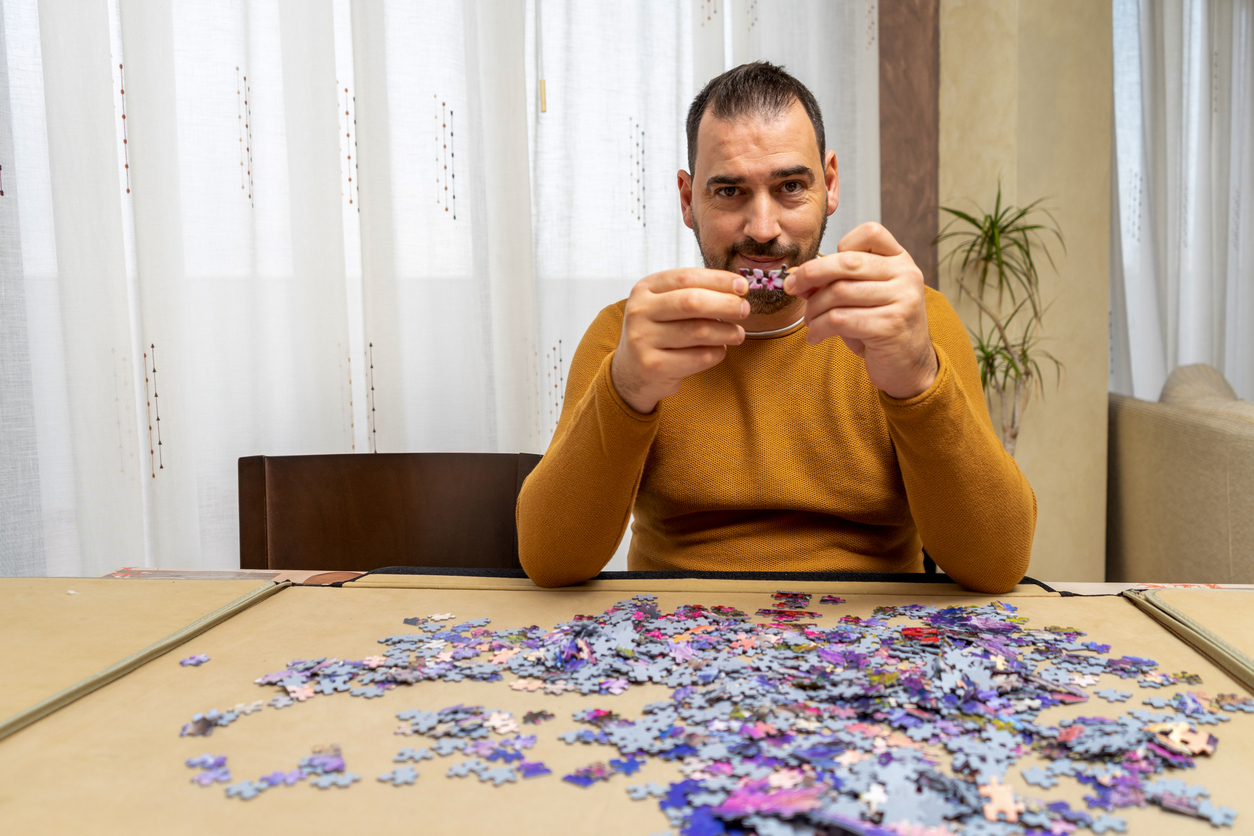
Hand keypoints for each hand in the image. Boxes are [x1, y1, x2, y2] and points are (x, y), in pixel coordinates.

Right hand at [611, 269, 749, 413]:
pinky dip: (717, 353)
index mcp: (644, 289)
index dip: (719, 280)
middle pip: (692, 302)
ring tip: (737, 334)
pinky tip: (719, 350)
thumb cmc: (659, 331)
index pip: (687, 277)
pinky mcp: (653, 366)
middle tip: (744, 310)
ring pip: (699, 331)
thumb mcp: (666, 305)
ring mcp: (643, 340)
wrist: (632, 371)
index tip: (743, 286)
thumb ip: (695, 292)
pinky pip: (699, 357)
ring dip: (726, 332)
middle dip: (726, 304)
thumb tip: (738, 288)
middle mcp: (639, 311)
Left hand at [784, 222, 937, 399]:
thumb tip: (796, 277)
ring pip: (839, 292)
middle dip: (810, 274)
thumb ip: (835, 282)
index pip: (870, 233)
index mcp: (900, 260)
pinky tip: (815, 336)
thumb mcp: (860, 298)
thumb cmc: (879, 328)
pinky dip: (819, 328)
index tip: (823, 269)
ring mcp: (902, 299)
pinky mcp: (891, 325)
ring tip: (810, 321)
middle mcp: (906, 274)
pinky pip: (840, 319)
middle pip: (847, 262)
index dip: (840, 247)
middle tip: (791, 287)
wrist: (908, 366)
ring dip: (813, 308)